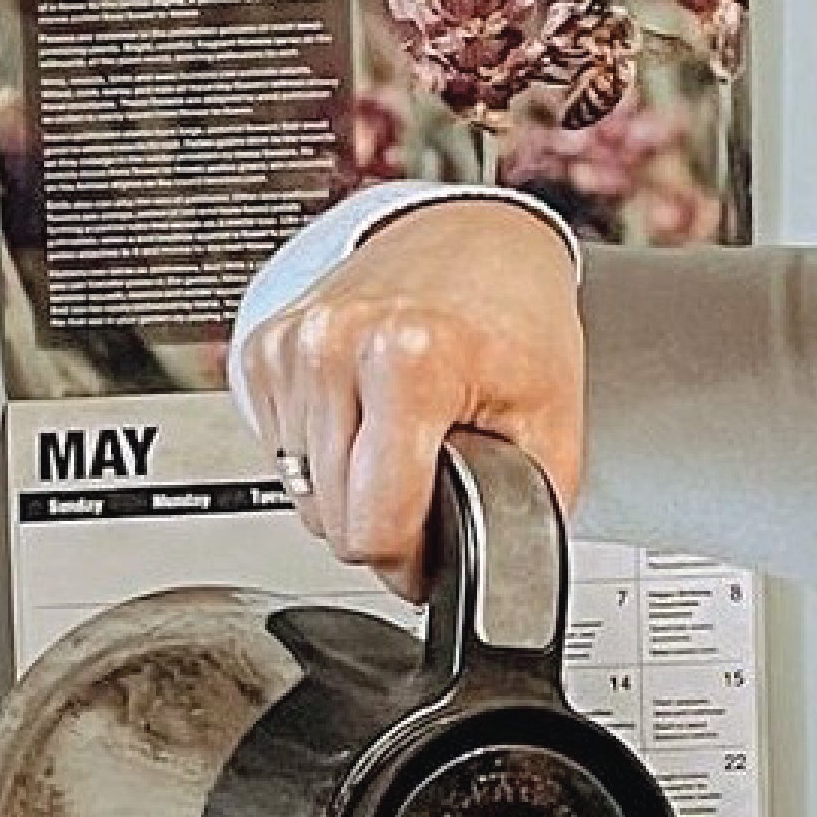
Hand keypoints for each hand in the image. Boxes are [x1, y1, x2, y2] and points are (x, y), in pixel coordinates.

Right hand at [238, 201, 585, 600]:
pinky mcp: (264, 349)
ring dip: (351, 492)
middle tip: (433, 486)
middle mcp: (336, 345)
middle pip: (333, 521)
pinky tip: (368, 418)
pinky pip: (281, 454)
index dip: (411, 564)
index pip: (374, 528)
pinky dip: (324, 455)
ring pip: (302, 494)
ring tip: (404, 443)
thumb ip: (524, 512)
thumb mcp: (553, 424)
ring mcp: (292, 345)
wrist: (474, 241)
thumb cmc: (516, 321)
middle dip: (385, 526)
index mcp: (409, 360)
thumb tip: (488, 575)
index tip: (436, 551)